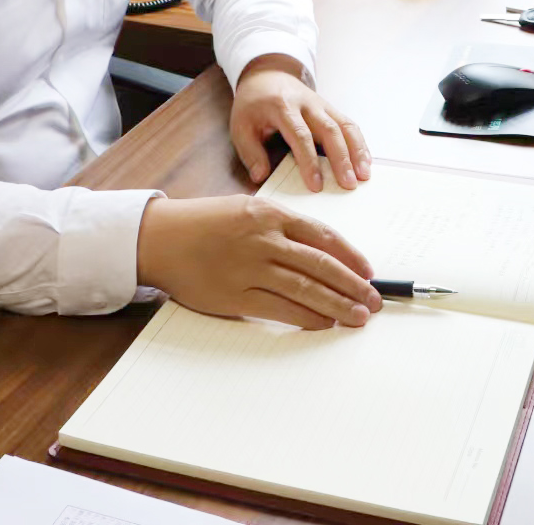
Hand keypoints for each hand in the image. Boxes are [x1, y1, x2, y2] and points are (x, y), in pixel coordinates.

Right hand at [136, 195, 381, 328]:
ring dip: (337, 305)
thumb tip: (321, 252)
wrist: (160, 238)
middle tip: (373, 300)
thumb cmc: (204, 223)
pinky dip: (306, 317)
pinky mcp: (235, 295)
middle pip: (321, 264)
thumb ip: (281, 227)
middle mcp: (264, 239)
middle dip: (353, 285)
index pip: (323, 237)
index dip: (351, 257)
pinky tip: (324, 323)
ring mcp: (250, 268)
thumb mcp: (246, 210)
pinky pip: (280, 308)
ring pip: (305, 288)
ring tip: (357, 316)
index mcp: (270, 215)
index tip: (368, 272)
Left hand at [230, 54, 371, 191]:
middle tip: (349, 184)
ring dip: (357, 151)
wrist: (268, 75)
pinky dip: (360, 144)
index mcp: (282, 107)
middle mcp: (307, 104)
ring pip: (345, 126)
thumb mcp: (241, 125)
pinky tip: (365, 162)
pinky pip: (349, 125)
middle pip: (330, 130)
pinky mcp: (331, 109)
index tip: (316, 185)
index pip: (300, 135)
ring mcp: (322, 105)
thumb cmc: (254, 104)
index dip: (309, 161)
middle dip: (341, 158)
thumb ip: (250, 152)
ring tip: (364, 175)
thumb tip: (261, 176)